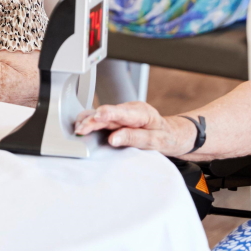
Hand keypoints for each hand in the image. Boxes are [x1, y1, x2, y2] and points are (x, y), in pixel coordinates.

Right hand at [73, 102, 191, 154]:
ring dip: (88, 120)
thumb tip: (114, 138)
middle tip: (81, 130)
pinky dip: (90, 121)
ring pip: (101, 114)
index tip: (98, 116)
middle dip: (92, 120)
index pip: (122, 112)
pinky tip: (81, 126)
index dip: (108, 113)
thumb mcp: (155, 141)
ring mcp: (122, 113)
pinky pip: (101, 118)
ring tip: (77, 129)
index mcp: (141, 112)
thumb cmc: (165, 136)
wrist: (172, 134)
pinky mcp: (117, 118)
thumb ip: (134, 138)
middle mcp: (130, 110)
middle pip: (107, 113)